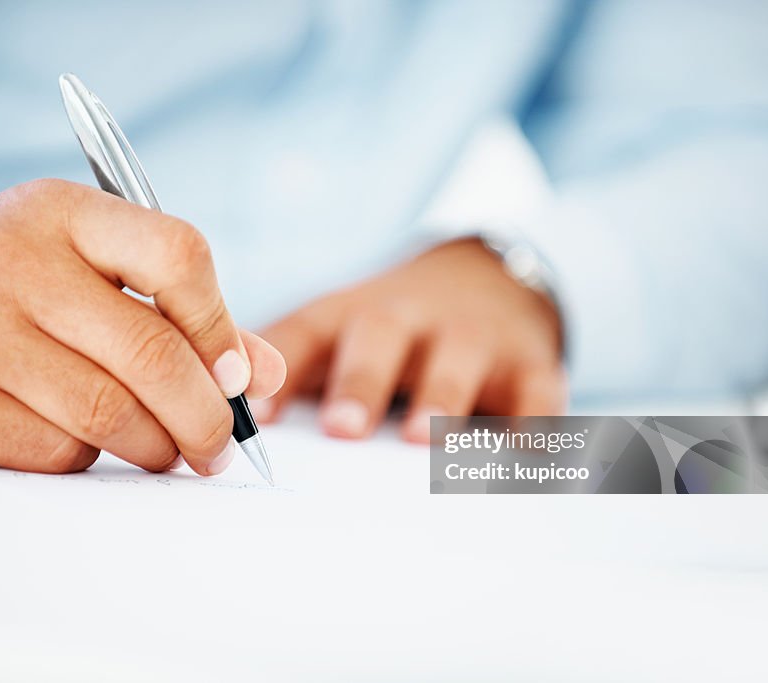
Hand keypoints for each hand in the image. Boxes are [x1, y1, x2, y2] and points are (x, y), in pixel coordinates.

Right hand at [0, 179, 284, 473]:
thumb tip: (265, 373)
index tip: (238, 378)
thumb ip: (174, 309)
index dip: (223, 326)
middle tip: (218, 448)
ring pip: (108, 416)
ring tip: (158, 449)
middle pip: (151, 356)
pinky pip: (54, 452)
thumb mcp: (74, 264)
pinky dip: (84, 459)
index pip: (178, 254)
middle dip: (205, 419)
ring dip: (152, 448)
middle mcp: (14, 262)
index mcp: (59, 212)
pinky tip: (72, 440)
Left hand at [256, 237, 564, 441]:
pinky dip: (538, 422)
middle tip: (343, 428)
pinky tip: (528, 455)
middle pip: (379, 338)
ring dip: (439, 398)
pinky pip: (538, 391)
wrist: (486, 279)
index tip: (258, 419)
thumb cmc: (391, 328)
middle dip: (360, 380)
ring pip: (456, 361)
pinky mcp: (528, 362)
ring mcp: (471, 337)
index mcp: (350, 314)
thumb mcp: (339, 328)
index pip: (305, 333)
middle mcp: (409, 318)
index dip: (279, 371)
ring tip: (421, 439)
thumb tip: (228, 424)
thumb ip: (293, 366)